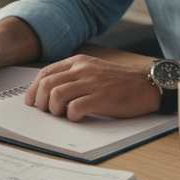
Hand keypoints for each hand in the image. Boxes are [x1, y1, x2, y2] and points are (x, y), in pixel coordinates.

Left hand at [24, 55, 160, 121]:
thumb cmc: (120, 82)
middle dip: (40, 101)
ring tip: (63, 115)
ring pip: (56, 95)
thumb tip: (49, 93)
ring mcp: (92, 83)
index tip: (32, 102)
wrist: (148, 85)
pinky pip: (75, 108)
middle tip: (46, 112)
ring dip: (54, 109)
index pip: (46, 73)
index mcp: (79, 61)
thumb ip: (74, 76)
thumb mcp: (94, 70)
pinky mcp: (101, 98)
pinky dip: (71, 116)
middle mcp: (83, 69)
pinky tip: (78, 117)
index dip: (34, 89)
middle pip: (47, 84)